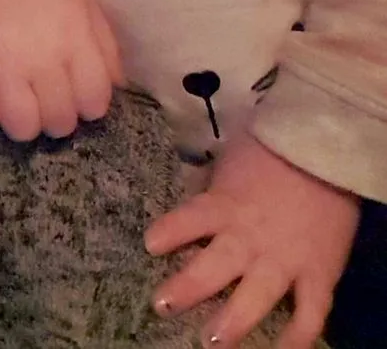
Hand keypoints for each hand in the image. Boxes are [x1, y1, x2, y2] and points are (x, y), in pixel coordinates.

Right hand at [0, 0, 121, 141]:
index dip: (91, 104)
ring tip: (25, 104)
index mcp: (75, 40)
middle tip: (52, 100)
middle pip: (60, 121)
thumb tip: (115, 87)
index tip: (81, 95)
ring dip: (27, 122)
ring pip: (22, 128)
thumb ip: (105, 47)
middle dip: (60, 117)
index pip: (94, 101)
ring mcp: (4, 68)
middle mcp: (42, 59)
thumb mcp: (85, 4)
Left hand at [145, 134, 359, 347]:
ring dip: (234, 321)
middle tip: (163, 305)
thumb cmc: (272, 150)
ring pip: (257, 297)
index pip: (191, 218)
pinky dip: (297, 336)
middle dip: (188, 287)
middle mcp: (251, 237)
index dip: (170, 230)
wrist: (328, 150)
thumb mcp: (232, 158)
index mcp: (227, 204)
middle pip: (215, 266)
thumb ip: (211, 184)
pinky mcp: (319, 274)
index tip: (151, 245)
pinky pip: (310, 313)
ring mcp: (286, 260)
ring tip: (212, 341)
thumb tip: (188, 196)